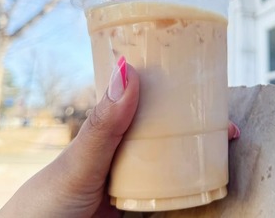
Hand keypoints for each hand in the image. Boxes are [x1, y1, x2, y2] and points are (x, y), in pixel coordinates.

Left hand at [0, 58, 240, 217]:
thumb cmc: (45, 201)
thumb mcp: (79, 161)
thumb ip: (103, 126)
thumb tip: (129, 70)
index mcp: (106, 132)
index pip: (144, 103)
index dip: (173, 92)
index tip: (207, 88)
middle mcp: (121, 153)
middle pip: (165, 132)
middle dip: (197, 126)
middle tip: (228, 128)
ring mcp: (130, 182)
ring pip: (171, 163)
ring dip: (198, 156)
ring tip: (227, 151)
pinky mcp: (136, 210)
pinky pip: (168, 196)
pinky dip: (189, 190)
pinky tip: (207, 185)